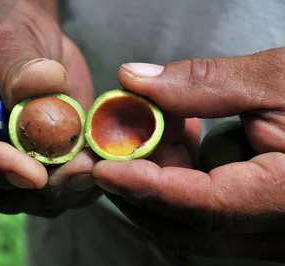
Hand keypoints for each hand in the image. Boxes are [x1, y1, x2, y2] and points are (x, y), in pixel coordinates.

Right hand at [0, 0, 100, 216]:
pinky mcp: (29, 172)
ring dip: (65, 188)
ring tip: (95, 167)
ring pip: (28, 198)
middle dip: (42, 185)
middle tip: (84, 170)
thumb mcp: (3, 40)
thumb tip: (47, 85)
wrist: (24, 43)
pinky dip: (76, 186)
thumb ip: (19, 67)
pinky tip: (96, 167)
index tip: (34, 174)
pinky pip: (51, 193)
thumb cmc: (0, 35)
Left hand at [93, 48, 284, 261]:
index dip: (146, 187)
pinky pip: (203, 215)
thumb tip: (134, 80)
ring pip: (188, 224)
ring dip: (157, 181)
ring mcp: (266, 234)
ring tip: (150, 132)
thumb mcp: (277, 81)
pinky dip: (178, 182)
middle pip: (185, 224)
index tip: (102, 168)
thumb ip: (204, 84)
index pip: (203, 207)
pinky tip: (177, 144)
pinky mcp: (256, 223)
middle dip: (141, 183)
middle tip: (117, 140)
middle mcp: (276, 232)